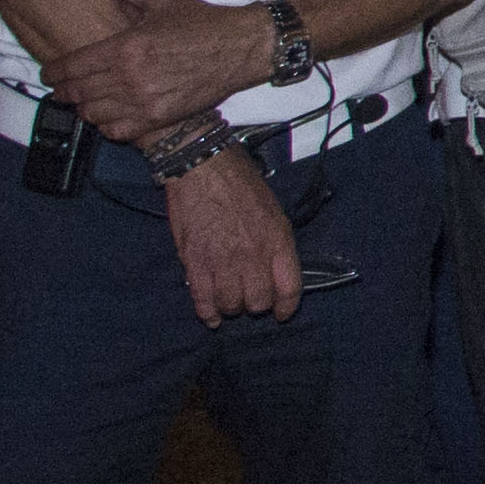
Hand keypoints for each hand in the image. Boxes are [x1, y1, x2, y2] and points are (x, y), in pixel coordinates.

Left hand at [49, 0, 265, 153]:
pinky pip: (118, 131)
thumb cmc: (203, 23)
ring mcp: (144, 102)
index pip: (73, 66)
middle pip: (78, 92)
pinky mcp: (159, 118)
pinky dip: (107, 126)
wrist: (240, 48)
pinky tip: (109, 116)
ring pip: (94, 114)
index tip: (48, 74)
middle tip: (60, 89)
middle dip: (64, 91)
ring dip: (84, 108)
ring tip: (84, 102)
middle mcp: (129, 78)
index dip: (54, 72)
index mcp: (125, 47)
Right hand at [162, 152, 302, 323]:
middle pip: (259, 302)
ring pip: (232, 305)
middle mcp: (252, 256)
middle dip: (256, 304)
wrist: (204, 167)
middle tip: (249, 298)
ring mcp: (222, 261)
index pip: (290, 288)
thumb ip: (277, 244)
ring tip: (229, 300)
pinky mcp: (195, 262)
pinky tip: (211, 316)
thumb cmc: (241, 183)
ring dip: (232, 307)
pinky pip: (203, 300)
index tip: (282, 313)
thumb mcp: (274, 211)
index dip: (286, 307)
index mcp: (277, 240)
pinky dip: (207, 313)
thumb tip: (276, 271)